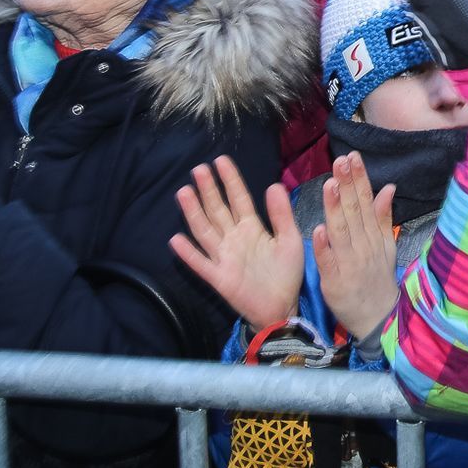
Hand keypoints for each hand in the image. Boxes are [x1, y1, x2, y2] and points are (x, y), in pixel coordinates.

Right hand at [170, 156, 303, 330]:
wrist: (282, 307)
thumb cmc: (286, 273)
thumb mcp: (290, 240)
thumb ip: (281, 214)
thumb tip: (275, 185)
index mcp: (252, 228)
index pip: (238, 199)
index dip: (230, 180)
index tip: (220, 161)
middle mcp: (234, 239)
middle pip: (218, 210)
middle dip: (208, 190)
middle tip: (198, 169)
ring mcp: (224, 257)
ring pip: (205, 231)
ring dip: (194, 212)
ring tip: (184, 192)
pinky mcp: (219, 277)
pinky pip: (201, 263)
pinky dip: (189, 253)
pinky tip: (177, 239)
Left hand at [310, 153, 398, 341]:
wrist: (378, 318)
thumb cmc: (377, 279)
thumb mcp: (385, 246)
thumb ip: (383, 216)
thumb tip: (388, 186)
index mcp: (373, 235)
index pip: (365, 202)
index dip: (358, 179)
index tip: (352, 157)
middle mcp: (363, 245)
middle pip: (353, 211)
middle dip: (347, 185)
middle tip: (340, 161)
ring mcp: (349, 262)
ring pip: (341, 232)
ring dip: (335, 208)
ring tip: (329, 185)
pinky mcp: (336, 281)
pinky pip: (328, 261)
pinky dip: (324, 246)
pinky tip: (318, 229)